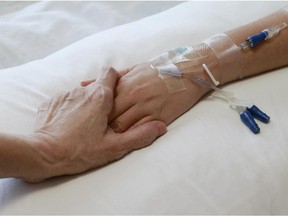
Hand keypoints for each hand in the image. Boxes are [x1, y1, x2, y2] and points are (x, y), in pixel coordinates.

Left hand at [31, 67, 166, 181]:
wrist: (42, 154)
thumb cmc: (79, 151)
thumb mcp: (113, 148)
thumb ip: (139, 135)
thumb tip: (160, 127)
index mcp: (100, 97)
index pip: (109, 73)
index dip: (115, 79)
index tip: (116, 92)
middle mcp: (82, 91)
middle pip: (96, 86)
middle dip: (101, 98)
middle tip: (101, 119)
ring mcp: (64, 95)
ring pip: (81, 94)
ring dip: (85, 104)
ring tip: (84, 125)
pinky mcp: (50, 102)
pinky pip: (65, 100)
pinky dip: (70, 109)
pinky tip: (69, 126)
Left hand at [82, 63, 208, 132]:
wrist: (187, 71)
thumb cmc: (157, 70)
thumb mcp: (131, 70)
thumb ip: (108, 80)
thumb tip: (83, 84)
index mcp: (124, 84)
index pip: (101, 102)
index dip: (92, 114)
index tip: (88, 121)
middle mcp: (132, 96)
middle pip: (108, 116)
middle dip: (99, 127)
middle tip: (92, 134)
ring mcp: (146, 107)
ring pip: (122, 126)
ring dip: (112, 134)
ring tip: (105, 139)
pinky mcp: (159, 117)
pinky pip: (140, 130)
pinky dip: (130, 136)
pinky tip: (123, 140)